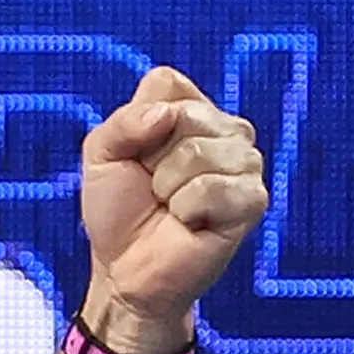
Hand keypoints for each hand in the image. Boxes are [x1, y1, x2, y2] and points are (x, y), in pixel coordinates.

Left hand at [75, 66, 267, 353]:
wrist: (124, 270)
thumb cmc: (118, 212)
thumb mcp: (100, 156)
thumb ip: (123, 122)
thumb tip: (168, 115)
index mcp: (193, 110)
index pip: (167, 82)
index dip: (136, 123)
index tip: (135, 157)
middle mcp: (227, 130)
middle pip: (183, 115)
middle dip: (151, 158)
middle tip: (153, 188)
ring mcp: (246, 163)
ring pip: (195, 152)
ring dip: (167, 187)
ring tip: (171, 206)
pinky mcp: (253, 199)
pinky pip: (210, 188)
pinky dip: (186, 210)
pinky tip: (190, 223)